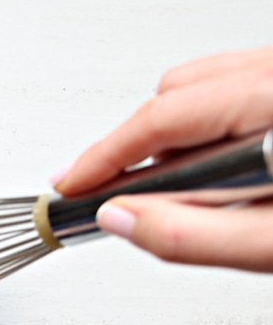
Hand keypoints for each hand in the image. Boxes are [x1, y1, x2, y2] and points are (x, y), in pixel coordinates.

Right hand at [52, 45, 272, 270]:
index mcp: (271, 99)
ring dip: (172, 134)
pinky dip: (208, 124)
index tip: (71, 185)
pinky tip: (217, 166)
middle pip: (175, 91)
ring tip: (174, 185)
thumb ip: (189, 234)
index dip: (105, 156)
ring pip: (202, 84)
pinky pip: (233, 85)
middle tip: (109, 191)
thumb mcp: (270, 240)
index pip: (161, 118)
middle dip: (135, 145)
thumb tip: (118, 218)